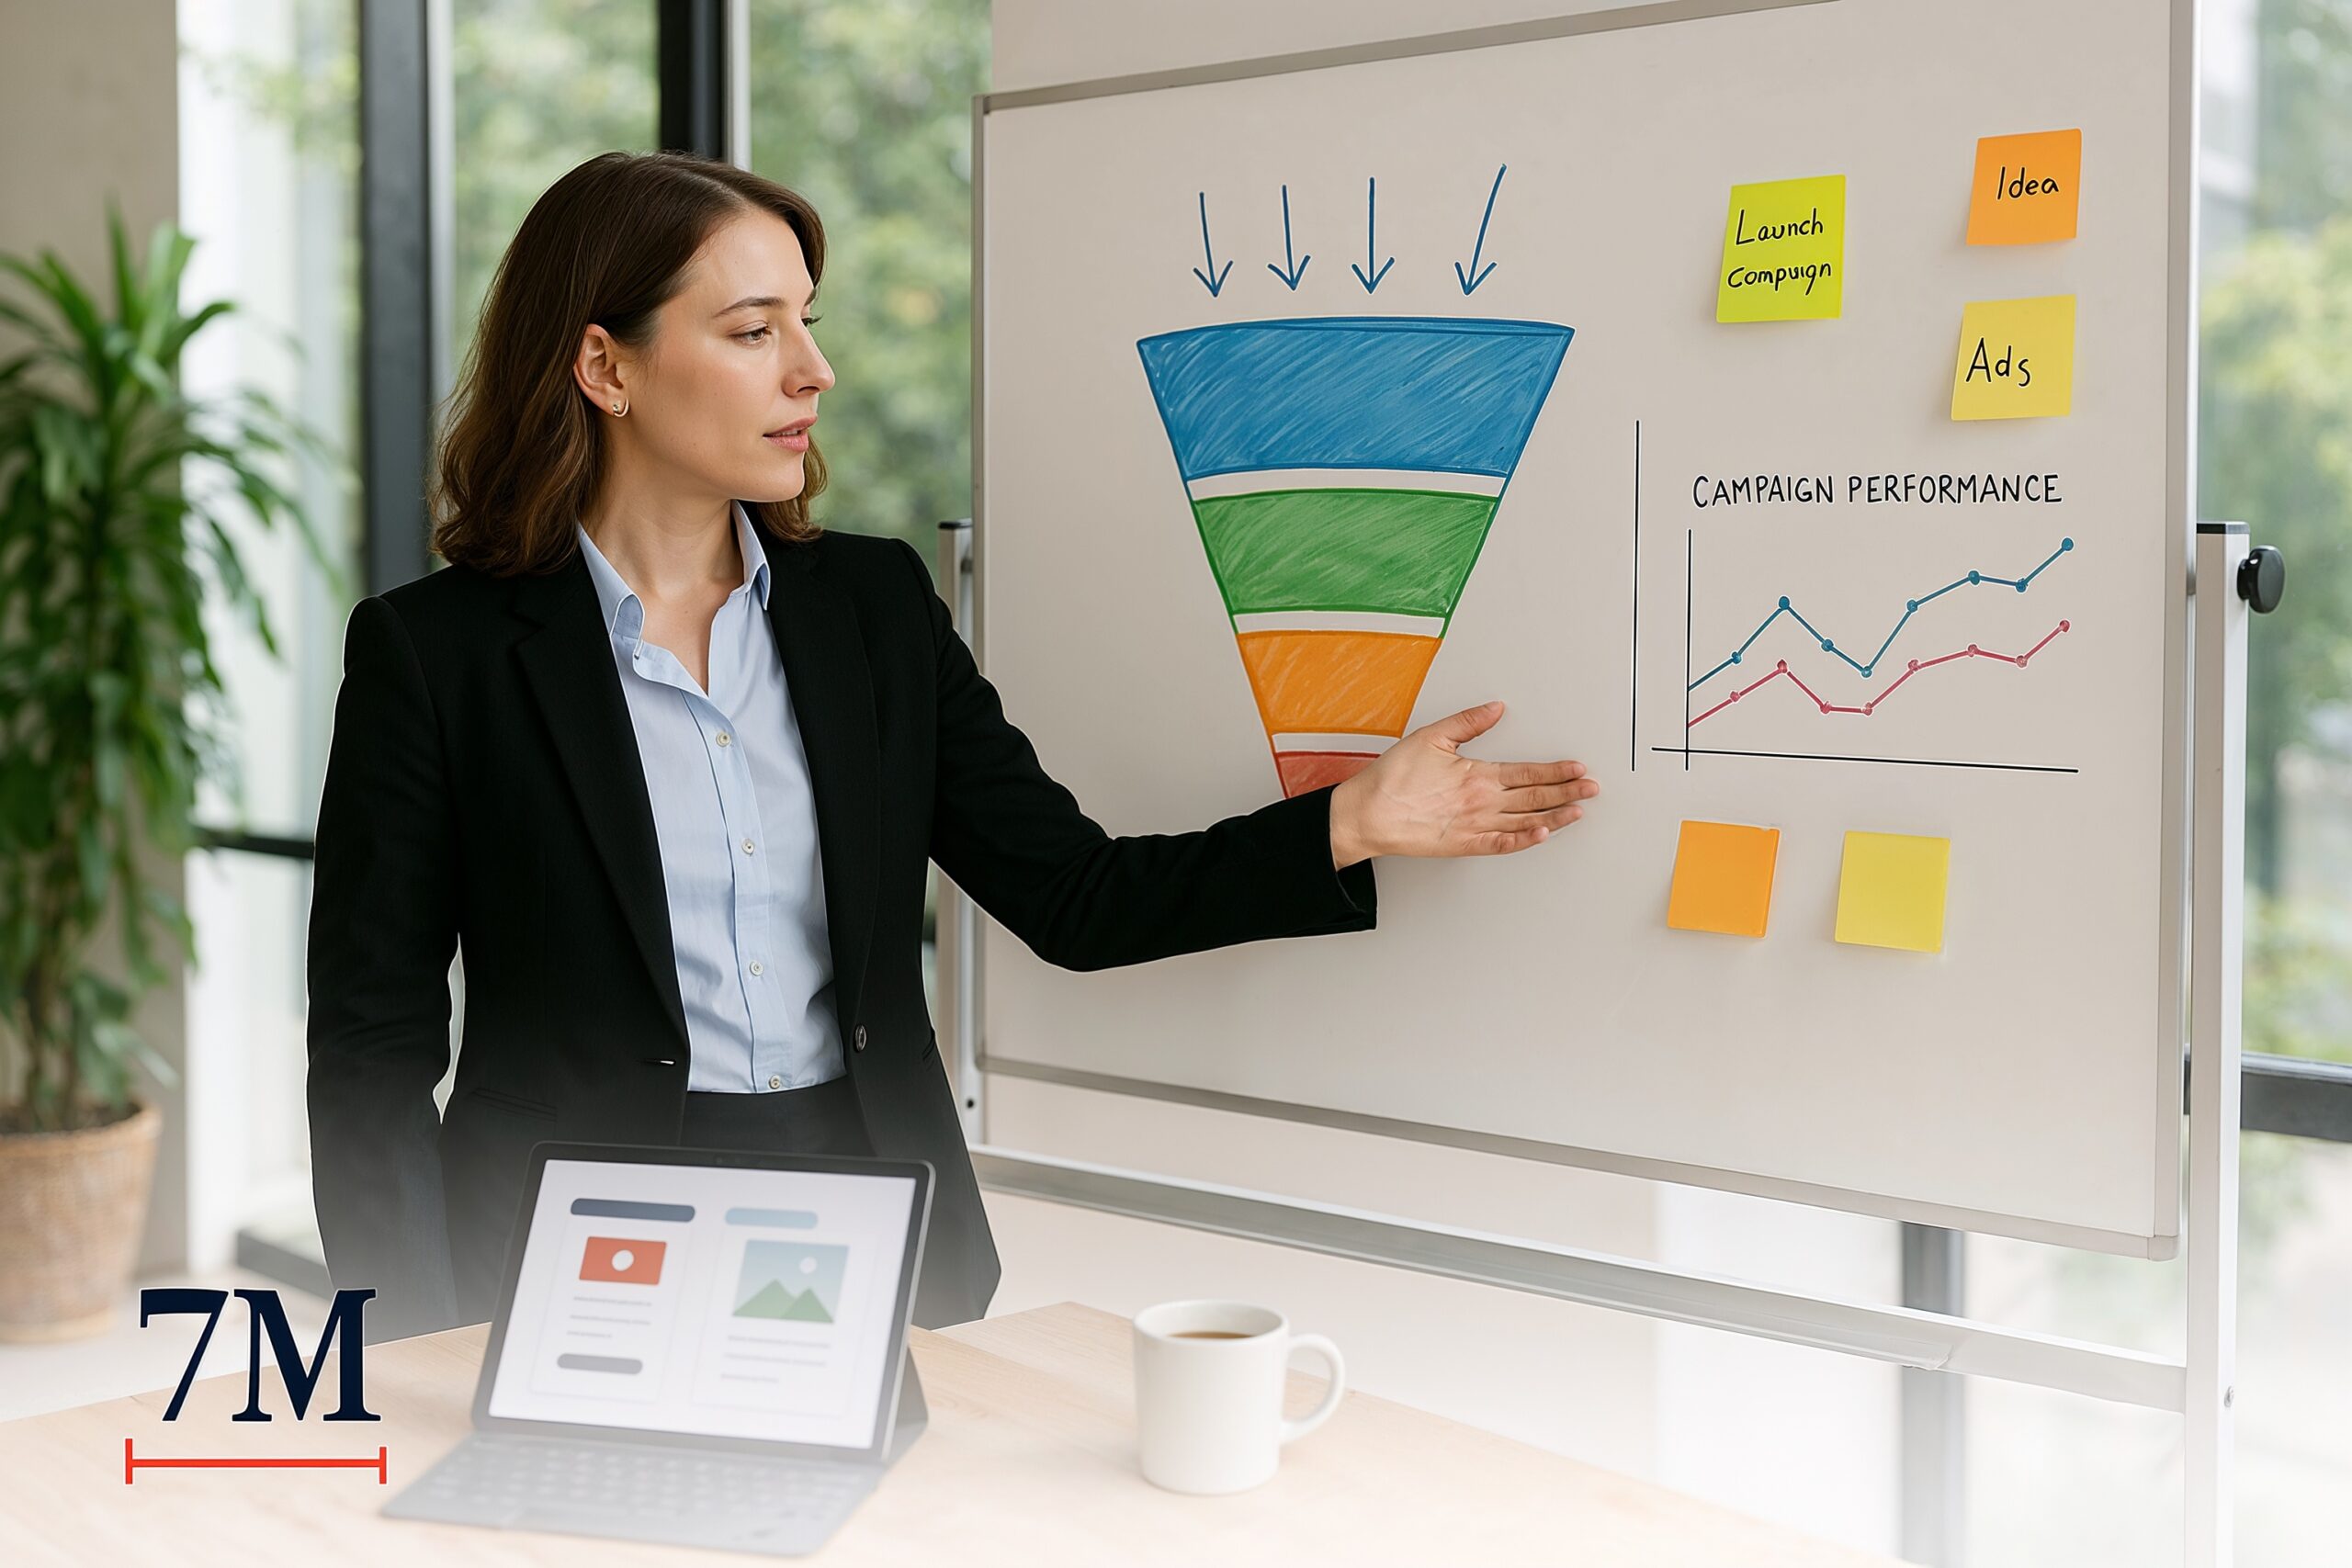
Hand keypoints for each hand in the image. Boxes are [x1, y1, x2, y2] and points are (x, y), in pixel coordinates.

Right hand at [1328, 700, 1596, 867]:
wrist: (1368, 815)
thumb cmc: (1393, 778)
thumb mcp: (1431, 737)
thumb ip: (1468, 723)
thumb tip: (1495, 709)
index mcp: (1478, 775)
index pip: (1529, 772)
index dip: (1558, 770)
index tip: (1579, 769)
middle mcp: (1483, 803)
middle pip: (1535, 797)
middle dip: (1568, 792)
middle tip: (1592, 789)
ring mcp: (1476, 827)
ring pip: (1526, 822)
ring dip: (1556, 817)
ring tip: (1578, 813)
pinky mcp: (1464, 845)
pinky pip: (1502, 845)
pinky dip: (1525, 842)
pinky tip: (1542, 837)